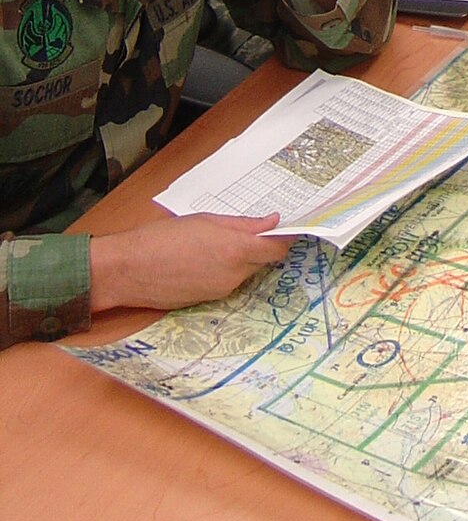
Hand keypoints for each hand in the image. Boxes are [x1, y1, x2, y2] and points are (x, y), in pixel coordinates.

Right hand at [90, 213, 288, 314]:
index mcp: (237, 250)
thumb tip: (272, 222)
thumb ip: (243, 224)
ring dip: (241, 258)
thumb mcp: (205, 221)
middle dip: (261, 247)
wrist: (128, 270)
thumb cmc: (163, 238)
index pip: (277, 248)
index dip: (285, 238)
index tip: (286, 228)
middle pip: (262, 261)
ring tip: (215, 243)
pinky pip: (227, 282)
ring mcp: (221, 291)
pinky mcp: (208, 300)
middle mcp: (234, 275)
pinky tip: (204, 259)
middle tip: (249, 230)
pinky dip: (225, 270)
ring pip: (244, 272)